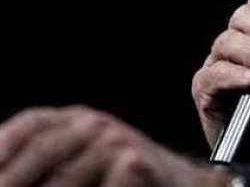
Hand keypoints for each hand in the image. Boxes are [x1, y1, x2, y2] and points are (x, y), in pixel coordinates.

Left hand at [0, 106, 227, 185]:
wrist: (181, 185)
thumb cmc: (119, 180)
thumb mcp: (79, 165)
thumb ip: (46, 167)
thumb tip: (6, 178)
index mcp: (75, 120)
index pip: (31, 124)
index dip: (4, 143)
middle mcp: (95, 125)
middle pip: (42, 147)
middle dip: (12, 177)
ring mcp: (118, 142)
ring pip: (65, 177)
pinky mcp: (138, 163)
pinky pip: (109, 181)